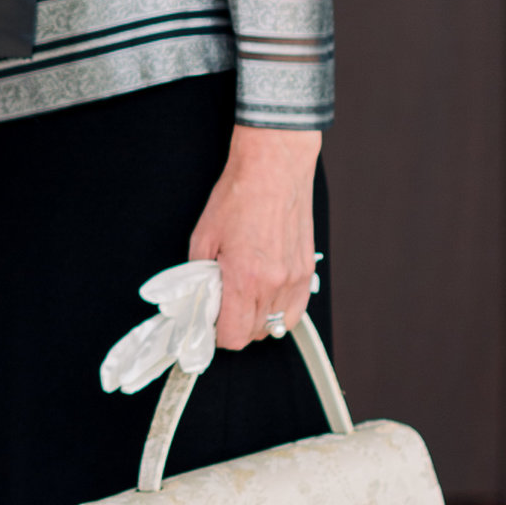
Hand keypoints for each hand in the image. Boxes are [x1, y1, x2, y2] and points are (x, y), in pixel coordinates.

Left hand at [188, 126, 319, 349]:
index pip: (233, 336)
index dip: (217, 335)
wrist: (274, 168)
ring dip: (257, 321)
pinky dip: (279, 312)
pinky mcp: (307, 271)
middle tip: (222, 307)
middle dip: (234, 326)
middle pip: (254, 334)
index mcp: (245, 278)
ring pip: (276, 326)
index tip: (209, 323)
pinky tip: (266, 296)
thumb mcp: (203, 237)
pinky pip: (294, 310)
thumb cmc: (238, 197)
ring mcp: (295, 279)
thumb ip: (200, 276)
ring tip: (244, 301)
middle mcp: (274, 284)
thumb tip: (199, 300)